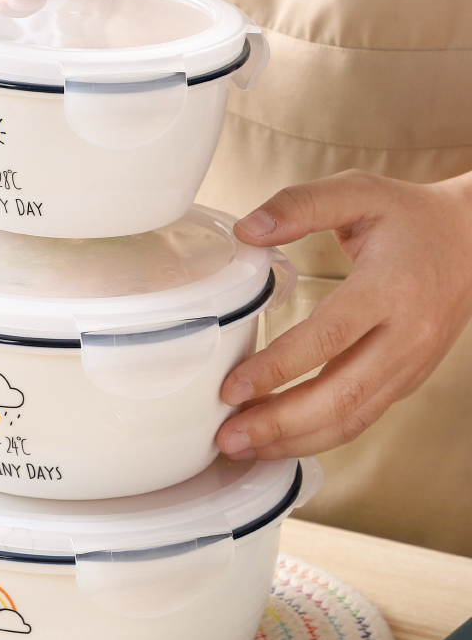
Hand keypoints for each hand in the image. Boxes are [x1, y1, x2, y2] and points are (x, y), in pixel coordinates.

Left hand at [216, 169, 471, 459]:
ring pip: (352, 418)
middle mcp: (406, 335)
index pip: (330, 337)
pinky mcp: (406, 380)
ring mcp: (410, 364)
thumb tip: (245, 230)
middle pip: (342, 395)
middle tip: (227, 436)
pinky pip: (361, 418)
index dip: (278, 367)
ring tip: (242, 447)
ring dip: (294, 440)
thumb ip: (301, 205)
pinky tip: (278, 439)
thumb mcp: (359, 191)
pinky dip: (318, 436)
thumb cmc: (412, 218)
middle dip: (279, 424)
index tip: (232, 388)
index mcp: (390, 288)